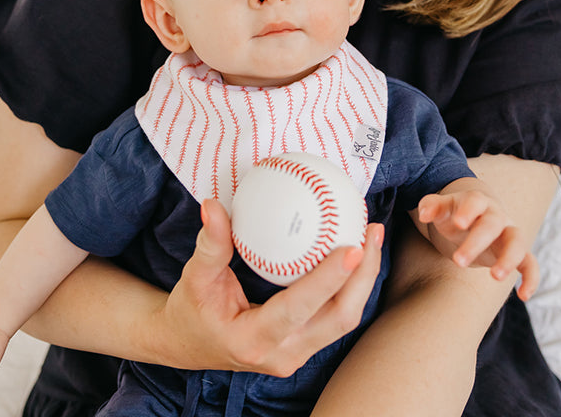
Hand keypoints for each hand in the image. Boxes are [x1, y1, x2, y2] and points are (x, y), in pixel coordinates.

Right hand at [156, 198, 384, 377]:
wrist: (187, 344)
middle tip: (371, 230)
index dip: (328, 279)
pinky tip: (357, 252)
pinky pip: (337, 316)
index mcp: (253, 340)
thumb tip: (214, 206)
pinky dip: (351, 286)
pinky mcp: (305, 345)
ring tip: (372, 236)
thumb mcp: (194, 278)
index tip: (351, 246)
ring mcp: (297, 354)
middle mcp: (283, 354)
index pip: (299, 309)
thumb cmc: (190, 311)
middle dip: (364, 275)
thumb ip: (209, 245)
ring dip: (364, 279)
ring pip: (345, 319)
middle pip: (339, 318)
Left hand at [415, 189, 539, 300]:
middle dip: (477, 241)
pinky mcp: (518, 253)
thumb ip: (432, 207)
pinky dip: (531, 278)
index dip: (468, 210)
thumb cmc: (455, 214)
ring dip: (509, 259)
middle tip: (458, 261)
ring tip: (495, 276)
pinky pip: (531, 263)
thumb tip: (424, 214)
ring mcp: (509, 233)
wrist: (476, 218)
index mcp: (476, 201)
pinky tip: (524, 296)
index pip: (475, 201)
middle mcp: (497, 215)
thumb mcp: (442, 209)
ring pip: (518, 242)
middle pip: (493, 224)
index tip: (459, 223)